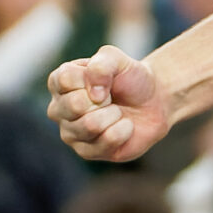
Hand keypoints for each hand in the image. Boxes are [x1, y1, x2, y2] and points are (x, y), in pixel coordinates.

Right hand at [48, 46, 170, 161]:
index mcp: (58, 83)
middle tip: (112, 99)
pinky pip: (106, 142)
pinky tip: (124, 126)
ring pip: (90, 125)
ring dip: (114, 115)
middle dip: (105, 100)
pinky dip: (124, 130)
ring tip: (117, 112)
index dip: (94, 78)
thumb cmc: (131, 79)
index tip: (105, 80)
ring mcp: (70, 133)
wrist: (154, 102)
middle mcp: (58, 109)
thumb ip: (102, 64)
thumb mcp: (118, 60)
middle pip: (74, 105)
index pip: (66, 80)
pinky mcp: (86, 152)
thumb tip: (93, 94)